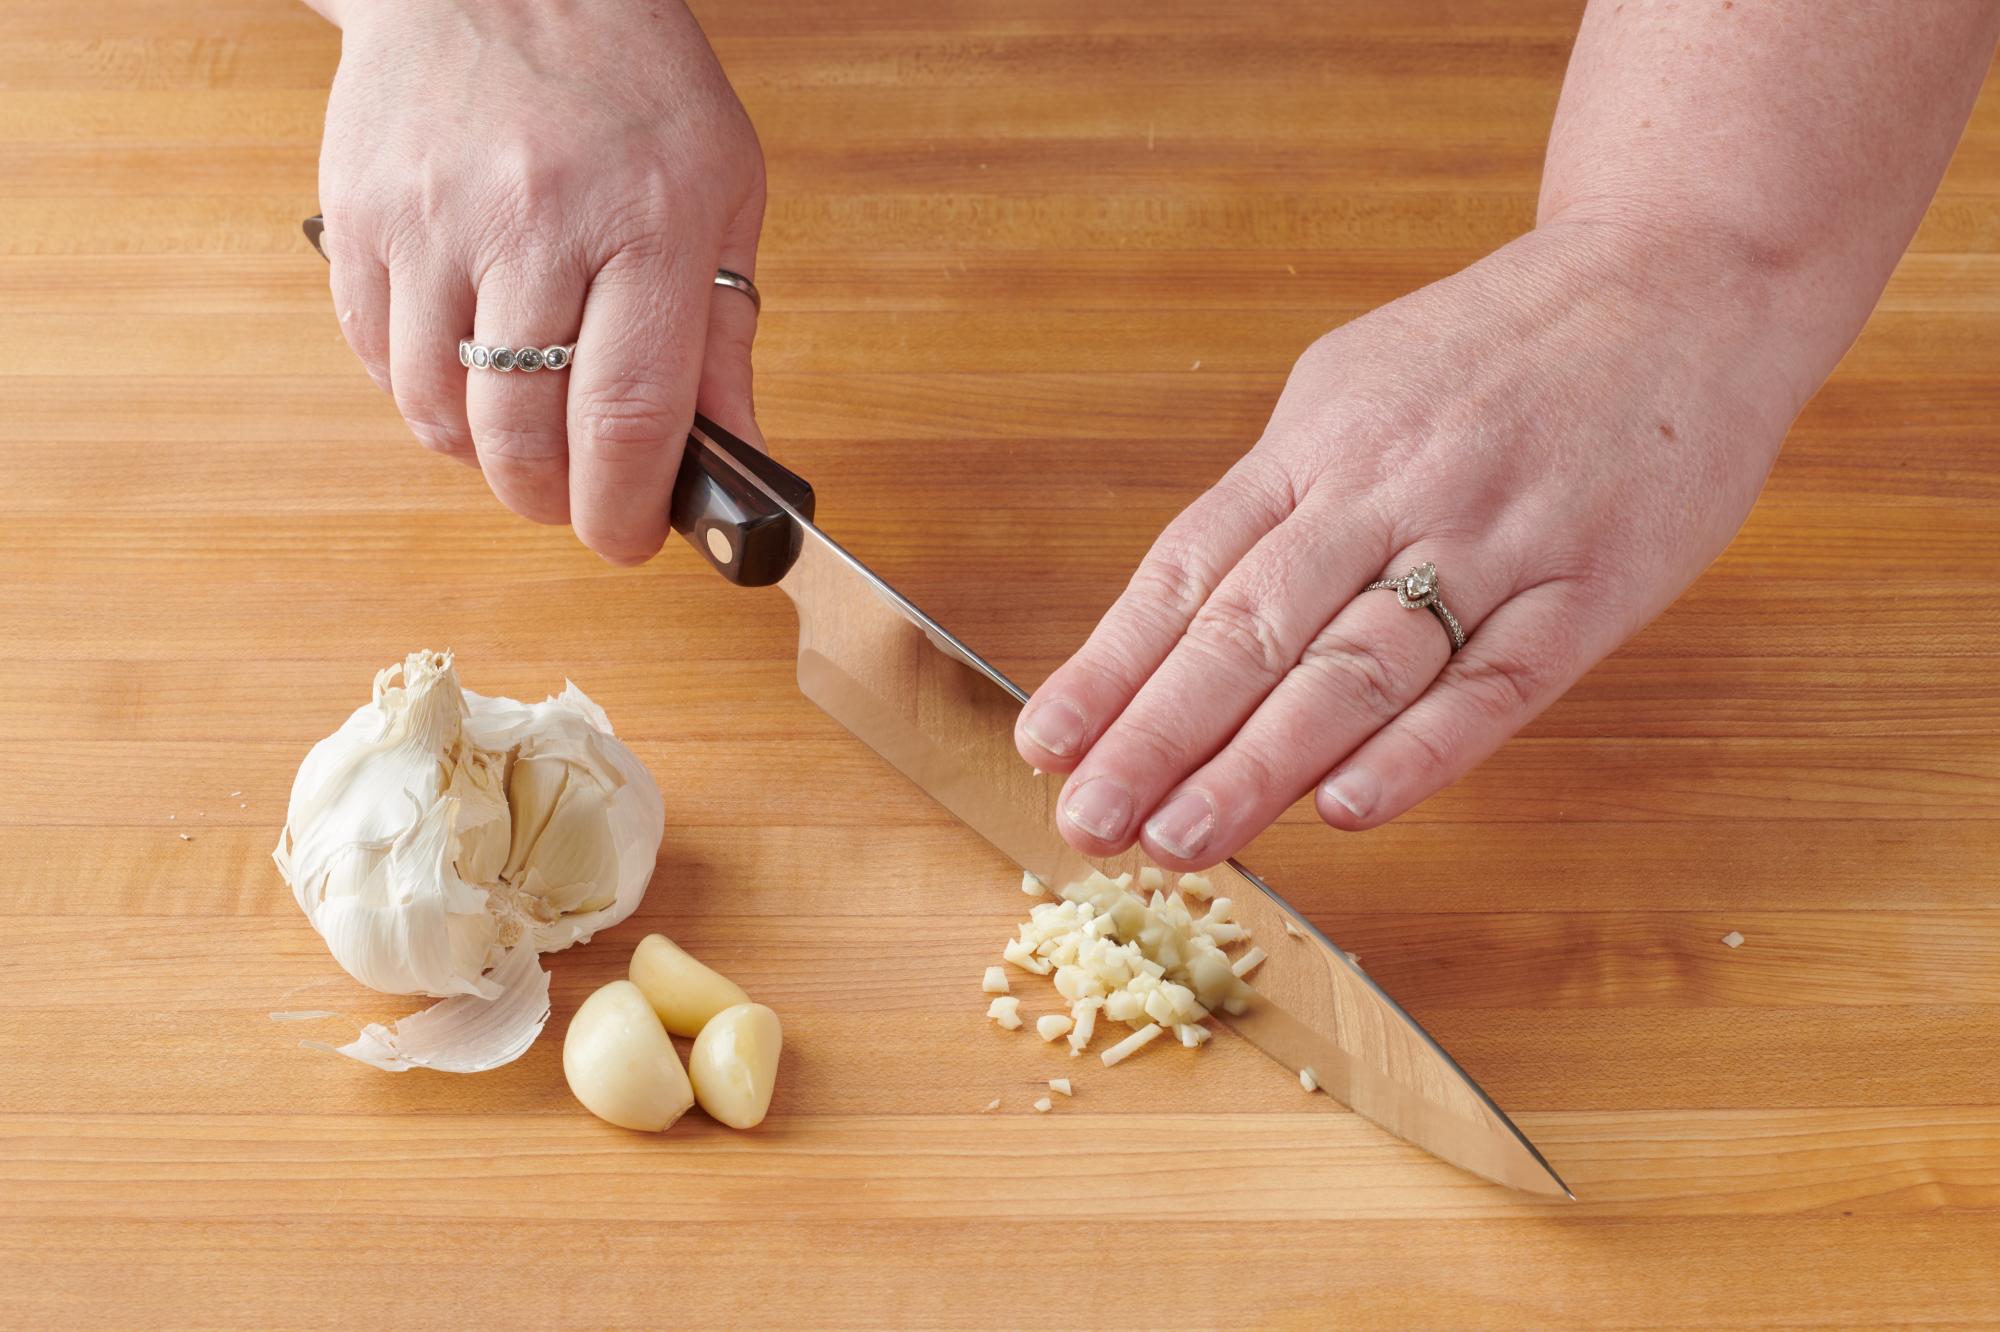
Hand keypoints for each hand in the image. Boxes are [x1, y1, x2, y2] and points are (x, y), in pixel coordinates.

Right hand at [316, 0, 764, 562]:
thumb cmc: (628, 80)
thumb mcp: (723, 191)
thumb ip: (726, 337)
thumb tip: (737, 460)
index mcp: (648, 220)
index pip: (630, 415)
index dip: (626, 508)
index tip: (631, 539)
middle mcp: (534, 222)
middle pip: (524, 434)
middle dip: (553, 503)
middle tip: (577, 503)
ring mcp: (433, 221)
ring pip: (440, 414)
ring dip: (486, 459)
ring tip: (525, 435)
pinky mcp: (360, 220)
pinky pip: (380, 363)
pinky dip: (425, 399)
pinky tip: (468, 374)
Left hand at [1015, 221, 1798, 865]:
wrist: (1685, 272)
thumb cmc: (1502, 349)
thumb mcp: (1360, 386)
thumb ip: (1287, 499)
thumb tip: (1193, 621)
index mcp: (1320, 442)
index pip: (1190, 571)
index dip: (1112, 666)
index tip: (1047, 746)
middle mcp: (1389, 489)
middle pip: (1253, 628)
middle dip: (1158, 734)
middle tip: (1089, 823)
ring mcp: (1492, 538)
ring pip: (1357, 665)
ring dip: (1260, 761)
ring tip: (1181, 838)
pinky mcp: (1589, 587)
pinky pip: (1495, 682)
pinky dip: (1420, 749)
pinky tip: (1347, 810)